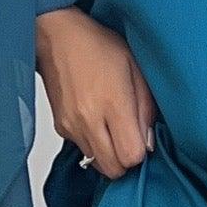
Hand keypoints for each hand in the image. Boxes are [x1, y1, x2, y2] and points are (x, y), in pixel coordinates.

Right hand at [35, 6, 155, 177]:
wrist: (57, 36)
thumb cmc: (97, 45)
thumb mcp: (135, 68)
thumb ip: (145, 107)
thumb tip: (148, 140)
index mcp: (113, 104)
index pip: (131, 156)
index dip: (141, 152)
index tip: (142, 138)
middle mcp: (89, 120)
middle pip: (113, 169)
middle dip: (125, 160)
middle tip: (130, 138)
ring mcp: (72, 126)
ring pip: (97, 164)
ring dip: (109, 153)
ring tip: (112, 127)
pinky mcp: (60, 127)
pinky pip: (83, 150)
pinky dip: (93, 143)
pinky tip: (96, 120)